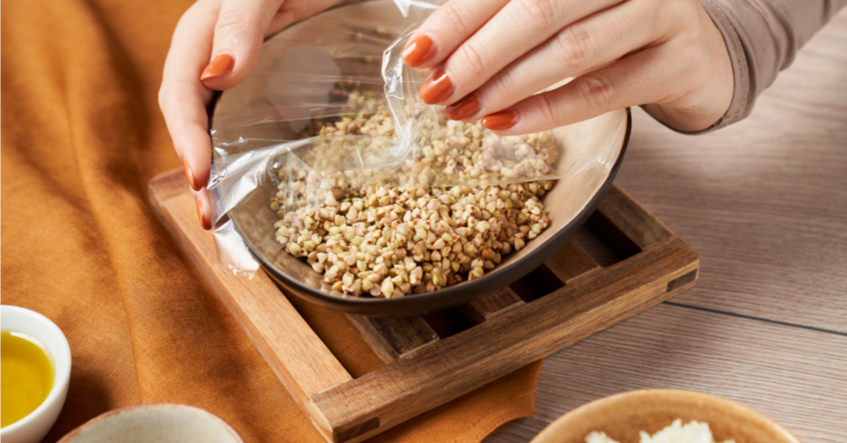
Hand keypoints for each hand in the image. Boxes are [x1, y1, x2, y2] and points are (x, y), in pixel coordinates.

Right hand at [159, 0, 347, 229]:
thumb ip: (240, 21)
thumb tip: (215, 76)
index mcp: (201, 36)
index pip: (181, 94)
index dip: (186, 138)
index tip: (201, 176)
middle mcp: (214, 64)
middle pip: (194, 125)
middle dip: (199, 173)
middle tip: (211, 218)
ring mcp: (241, 82)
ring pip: (219, 134)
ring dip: (220, 177)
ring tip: (225, 218)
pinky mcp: (268, 94)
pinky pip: (250, 131)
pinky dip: (249, 163)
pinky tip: (256, 190)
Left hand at [400, 0, 732, 133]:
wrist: (698, 50)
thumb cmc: (612, 27)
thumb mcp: (562, 11)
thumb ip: (504, 21)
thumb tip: (436, 56)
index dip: (458, 18)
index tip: (418, 53)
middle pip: (536, 10)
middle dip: (476, 55)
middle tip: (437, 90)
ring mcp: (658, 10)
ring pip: (569, 51)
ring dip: (506, 86)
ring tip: (463, 111)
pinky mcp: (677, 59)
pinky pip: (602, 91)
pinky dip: (547, 111)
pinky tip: (504, 124)